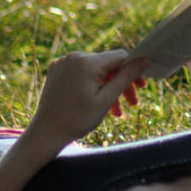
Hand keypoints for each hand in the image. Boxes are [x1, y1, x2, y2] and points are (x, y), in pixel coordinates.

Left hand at [24, 51, 147, 151]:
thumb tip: (145, 60)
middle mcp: (74, 57)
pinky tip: (97, 103)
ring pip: (97, 71)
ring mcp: (64, 63)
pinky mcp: (57, 71)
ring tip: (116, 111)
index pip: (121, 57)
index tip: (142, 87)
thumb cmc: (78, 119)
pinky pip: (83, 73)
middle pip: (109, 65)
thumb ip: (127, 76)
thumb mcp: (107, 98)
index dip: (134, 71)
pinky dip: (93, 86)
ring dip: (109, 88)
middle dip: (122, 83)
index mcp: (87, 62)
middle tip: (132, 103)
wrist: (45, 133)